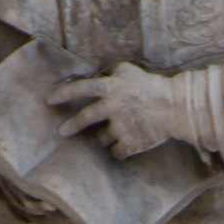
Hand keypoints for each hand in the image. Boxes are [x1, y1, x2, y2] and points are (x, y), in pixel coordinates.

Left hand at [59, 62, 203, 156]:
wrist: (174, 107)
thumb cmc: (151, 86)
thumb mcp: (129, 71)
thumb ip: (111, 74)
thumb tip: (99, 76)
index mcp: (109, 88)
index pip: (80, 89)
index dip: (63, 93)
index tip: (49, 100)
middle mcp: (111, 107)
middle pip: (85, 119)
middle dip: (71, 126)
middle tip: (62, 131)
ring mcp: (120, 127)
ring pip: (102, 138)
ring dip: (106, 137)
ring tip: (117, 131)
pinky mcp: (130, 143)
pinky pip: (117, 152)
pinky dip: (120, 150)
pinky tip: (126, 144)